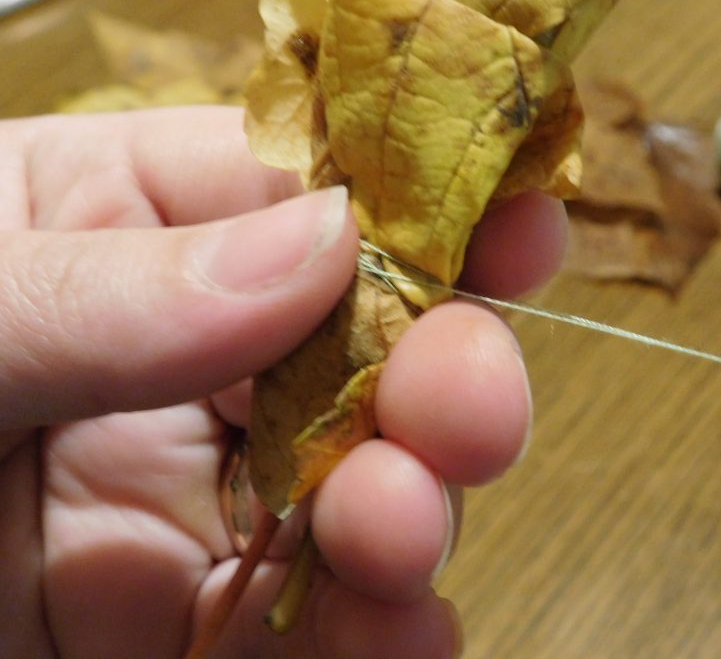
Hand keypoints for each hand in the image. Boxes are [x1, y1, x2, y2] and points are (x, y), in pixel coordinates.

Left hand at [0, 107, 565, 657]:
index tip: (522, 231)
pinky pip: (297, 630)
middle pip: (365, 353)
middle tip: (466, 412)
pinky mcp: (167, 630)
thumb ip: (111, 287)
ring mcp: (181, 501)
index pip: (308, 194)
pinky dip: (370, 639)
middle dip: (441, 374)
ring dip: (409, 514)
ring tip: (397, 531)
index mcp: (119, 228)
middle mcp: (177, 361)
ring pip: (354, 495)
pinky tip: (405, 637)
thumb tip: (324, 245)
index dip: (429, 204)